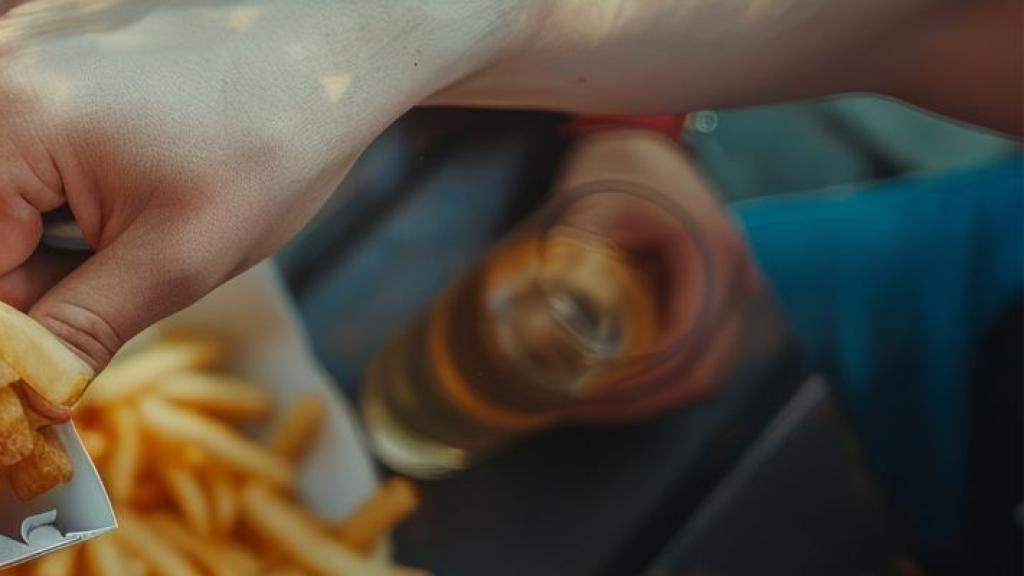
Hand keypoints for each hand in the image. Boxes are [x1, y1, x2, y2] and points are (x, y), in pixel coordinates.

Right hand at [0, 0, 524, 394]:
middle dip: (46, 273)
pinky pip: (36, 142)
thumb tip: (29, 395)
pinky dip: (74, 184)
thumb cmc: (274, 144)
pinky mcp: (57, 45)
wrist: (333, 56)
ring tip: (155, 207)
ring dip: (63, 230)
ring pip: (16, 189)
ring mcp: (29, 48)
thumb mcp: (179, 258)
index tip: (63, 359)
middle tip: (129, 268)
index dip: (24, 328)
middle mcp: (4, 68)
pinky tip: (146, 174)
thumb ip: (81, 329)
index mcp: (14, 118)